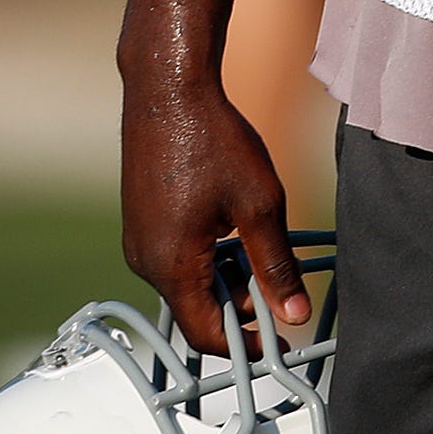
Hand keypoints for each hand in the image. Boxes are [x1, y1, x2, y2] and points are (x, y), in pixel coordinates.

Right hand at [120, 67, 310, 356]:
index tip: (279, 340)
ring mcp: (137, 240)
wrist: (168, 88)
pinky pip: (174, 258)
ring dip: (224, 278)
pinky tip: (232, 225)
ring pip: (186, 282)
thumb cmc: (212, 138)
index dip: (246, 345)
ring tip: (259, 246)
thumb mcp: (259, 204)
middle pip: (196, 310)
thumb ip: (277, 265)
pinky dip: (205, 257)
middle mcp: (144, 261)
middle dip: (239, 308)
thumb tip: (296, 314)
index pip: (207, 335)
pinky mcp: (139, 220)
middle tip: (279, 288)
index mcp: (171, 265)